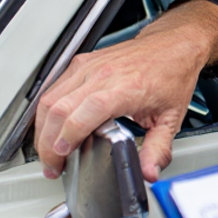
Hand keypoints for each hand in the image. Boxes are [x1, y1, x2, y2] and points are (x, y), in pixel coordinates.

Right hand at [34, 0, 217, 181]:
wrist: (174, 44)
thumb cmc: (172, 75)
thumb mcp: (172, 118)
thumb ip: (159, 149)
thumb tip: (149, 172)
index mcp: (125, 88)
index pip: (85, 112)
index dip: (68, 136)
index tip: (62, 158)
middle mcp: (103, 74)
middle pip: (59, 108)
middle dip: (48, 143)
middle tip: (53, 166)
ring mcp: (89, 66)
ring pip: (49, 98)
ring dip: (43, 129)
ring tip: (49, 152)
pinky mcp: (81, 62)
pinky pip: (53, 87)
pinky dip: (46, 111)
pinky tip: (51, 128)